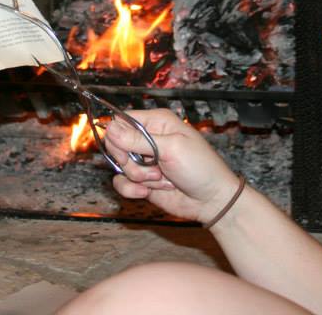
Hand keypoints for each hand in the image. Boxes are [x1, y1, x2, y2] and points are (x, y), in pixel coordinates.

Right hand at [103, 109, 239, 222]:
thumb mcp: (171, 148)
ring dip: (138, 176)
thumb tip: (109, 128)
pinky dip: (132, 190)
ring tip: (160, 179)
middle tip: (152, 166)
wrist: (211, 200)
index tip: (127, 150)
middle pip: (116, 144)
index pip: (122, 121)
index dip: (118, 136)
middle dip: (129, 160)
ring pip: (119, 166)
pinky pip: (121, 183)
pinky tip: (148, 192)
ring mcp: (144, 161)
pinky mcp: (142, 181)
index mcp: (157, 122)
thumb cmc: (200, 167)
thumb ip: (138, 139)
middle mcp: (148, 139)